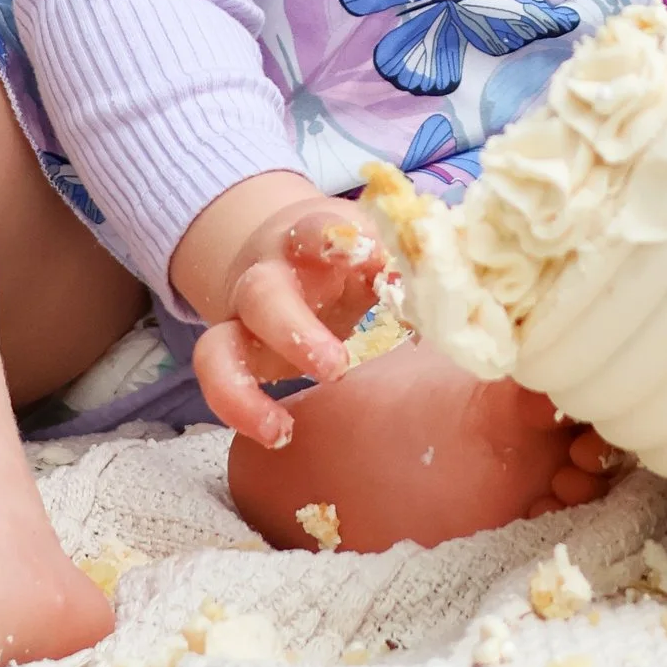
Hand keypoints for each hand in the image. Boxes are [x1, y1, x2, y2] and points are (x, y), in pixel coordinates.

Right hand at [186, 186, 388, 449]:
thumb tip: (451, 291)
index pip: (317, 230)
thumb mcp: (375, 249)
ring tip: (280, 430)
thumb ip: (409, 264)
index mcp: (313, 236)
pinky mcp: (231, 350)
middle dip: (293, 332)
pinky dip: (237, 409)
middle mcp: (269, 272)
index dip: (336, 246)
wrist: (285, 246)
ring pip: (215, 346)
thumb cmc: (348, 257)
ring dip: (241, 391)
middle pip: (262, 294)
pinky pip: (215, 379)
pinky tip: (279, 436)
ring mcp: (242, 315)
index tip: (369, 264)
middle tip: (335, 370)